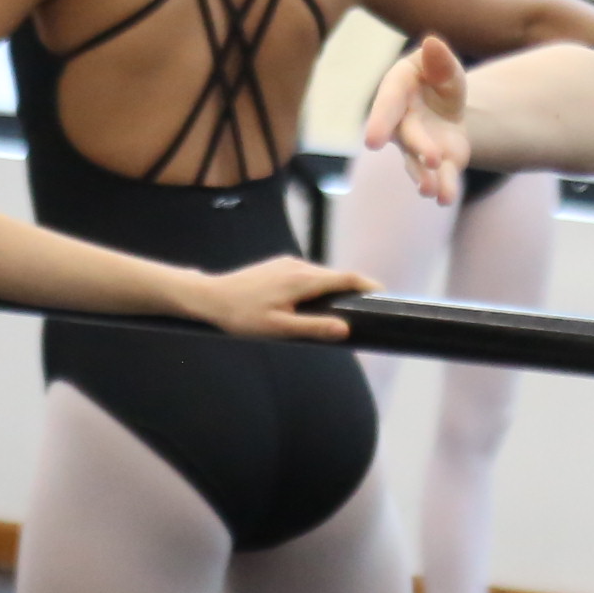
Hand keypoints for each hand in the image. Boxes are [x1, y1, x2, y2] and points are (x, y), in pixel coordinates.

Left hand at [191, 257, 375, 342]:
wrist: (210, 297)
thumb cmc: (242, 316)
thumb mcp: (279, 328)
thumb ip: (314, 327)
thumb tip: (346, 329)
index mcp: (303, 280)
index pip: (346, 278)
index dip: (368, 285)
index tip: (384, 294)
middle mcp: (298, 266)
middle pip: (335, 276)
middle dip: (352, 290)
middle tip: (364, 310)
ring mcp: (287, 263)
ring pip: (319, 276)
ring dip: (331, 290)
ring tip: (336, 311)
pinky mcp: (278, 265)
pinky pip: (306, 275)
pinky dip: (315, 287)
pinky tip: (307, 304)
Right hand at [364, 37, 471, 205]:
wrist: (446, 102)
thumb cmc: (438, 75)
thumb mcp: (443, 65)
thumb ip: (440, 60)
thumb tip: (433, 43)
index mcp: (397, 90)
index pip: (387, 105)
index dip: (379, 121)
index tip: (372, 142)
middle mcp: (400, 123)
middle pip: (406, 137)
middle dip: (418, 148)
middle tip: (432, 159)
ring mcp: (416, 146)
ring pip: (418, 165)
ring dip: (426, 178)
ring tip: (434, 192)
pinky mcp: (437, 162)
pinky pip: (439, 176)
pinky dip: (444, 187)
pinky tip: (446, 198)